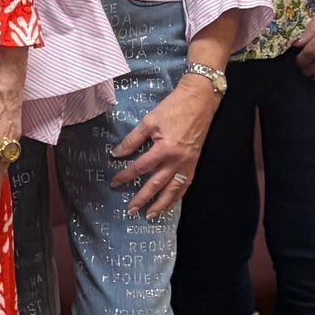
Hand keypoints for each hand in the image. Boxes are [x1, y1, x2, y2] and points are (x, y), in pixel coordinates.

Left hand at [111, 75, 218, 217]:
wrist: (200, 100)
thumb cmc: (173, 108)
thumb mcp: (149, 121)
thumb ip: (132, 140)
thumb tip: (116, 154)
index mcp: (164, 149)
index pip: (141, 167)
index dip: (126, 175)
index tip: (114, 183)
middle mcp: (177, 160)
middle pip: (157, 184)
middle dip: (143, 198)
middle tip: (130, 210)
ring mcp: (188, 163)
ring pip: (173, 189)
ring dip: (161, 204)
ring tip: (150, 215)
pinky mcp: (194, 162)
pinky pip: (185, 183)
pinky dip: (177, 195)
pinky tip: (170, 202)